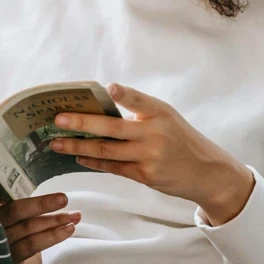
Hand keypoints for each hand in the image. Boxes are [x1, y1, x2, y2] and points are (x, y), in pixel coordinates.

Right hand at [0, 181, 80, 263]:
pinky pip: (32, 245)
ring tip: (75, 216)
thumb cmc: (5, 228)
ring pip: (28, 228)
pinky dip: (52, 236)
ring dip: (54, 221)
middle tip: (64, 198)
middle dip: (42, 204)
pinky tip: (67, 229)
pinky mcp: (10, 259)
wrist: (4, 262)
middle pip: (15, 211)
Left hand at [49, 83, 254, 225]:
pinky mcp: (146, 175)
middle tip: (58, 120)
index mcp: (160, 112)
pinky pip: (113, 167)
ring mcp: (150, 156)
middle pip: (112, 128)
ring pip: (106, 150)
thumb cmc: (180, 139)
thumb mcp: (166, 117)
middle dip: (82, 123)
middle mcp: (155, 133)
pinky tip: (77, 158)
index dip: (124, 94)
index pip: (139, 100)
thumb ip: (139, 111)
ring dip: (78, 146)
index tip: (108, 88)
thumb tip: (99, 104)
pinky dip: (93, 163)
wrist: (207, 172)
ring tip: (57, 142)